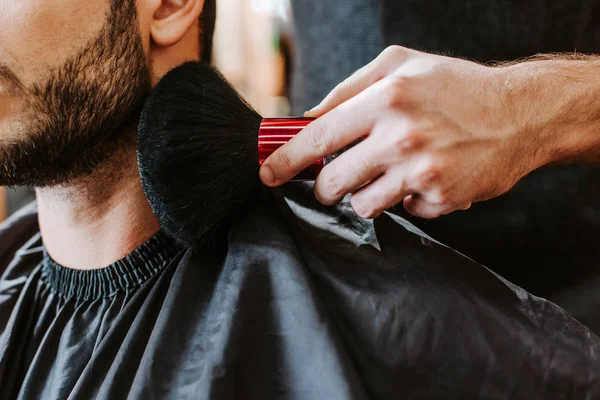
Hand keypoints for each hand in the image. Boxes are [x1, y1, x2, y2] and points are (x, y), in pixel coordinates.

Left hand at [259, 46, 547, 218]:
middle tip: (338, 179)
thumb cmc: (456, 86)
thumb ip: (349, 89)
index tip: (267, 173)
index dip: (286, 160)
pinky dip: (409, 200)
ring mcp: (422, 171)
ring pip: (363, 205)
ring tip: (393, 173)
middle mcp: (401, 136)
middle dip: (329, 187)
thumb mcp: (401, 65)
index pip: (318, 137)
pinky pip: (404, 212)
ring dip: (369, 194)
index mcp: (386, 97)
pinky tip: (428, 178)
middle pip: (334, 183)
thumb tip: (308, 119)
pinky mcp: (442, 197)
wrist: (521, 114)